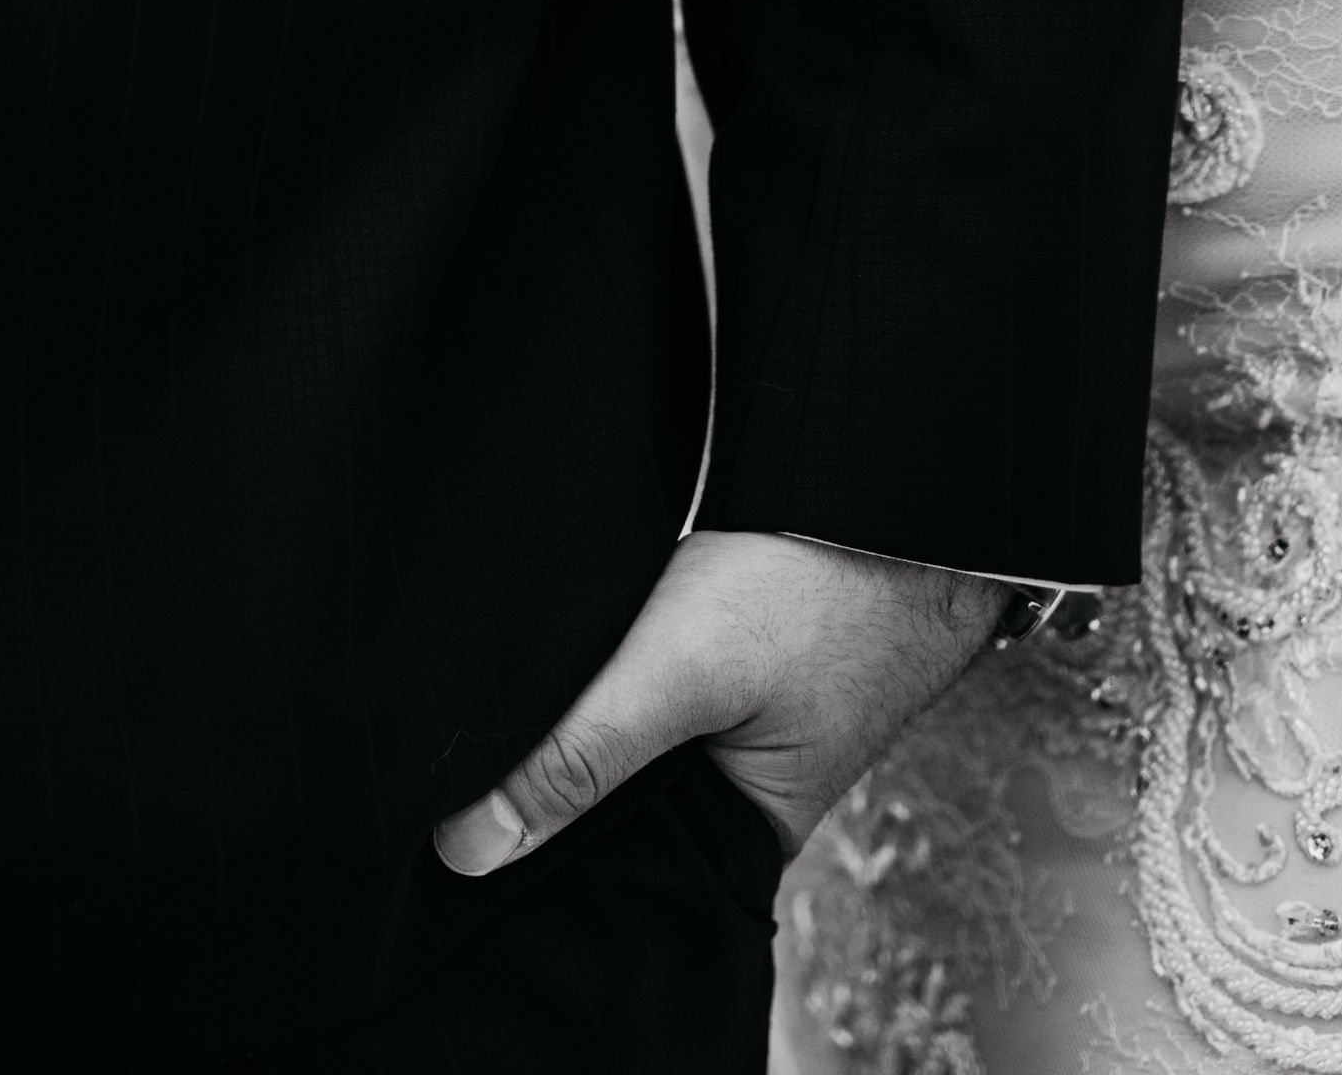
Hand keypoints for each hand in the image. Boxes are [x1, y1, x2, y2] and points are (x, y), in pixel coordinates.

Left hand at [431, 528, 1004, 874]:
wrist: (896, 465)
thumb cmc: (825, 581)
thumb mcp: (685, 673)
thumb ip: (581, 756)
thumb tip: (468, 849)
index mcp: (751, 837)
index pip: (621, 876)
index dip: (537, 861)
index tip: (445, 842)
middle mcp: (743, 786)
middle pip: (616, 803)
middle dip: (548, 777)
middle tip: (451, 761)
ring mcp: (738, 711)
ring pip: (624, 732)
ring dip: (577, 711)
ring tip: (493, 692)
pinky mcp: (728, 646)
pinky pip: (647, 677)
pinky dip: (610, 662)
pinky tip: (562, 634)